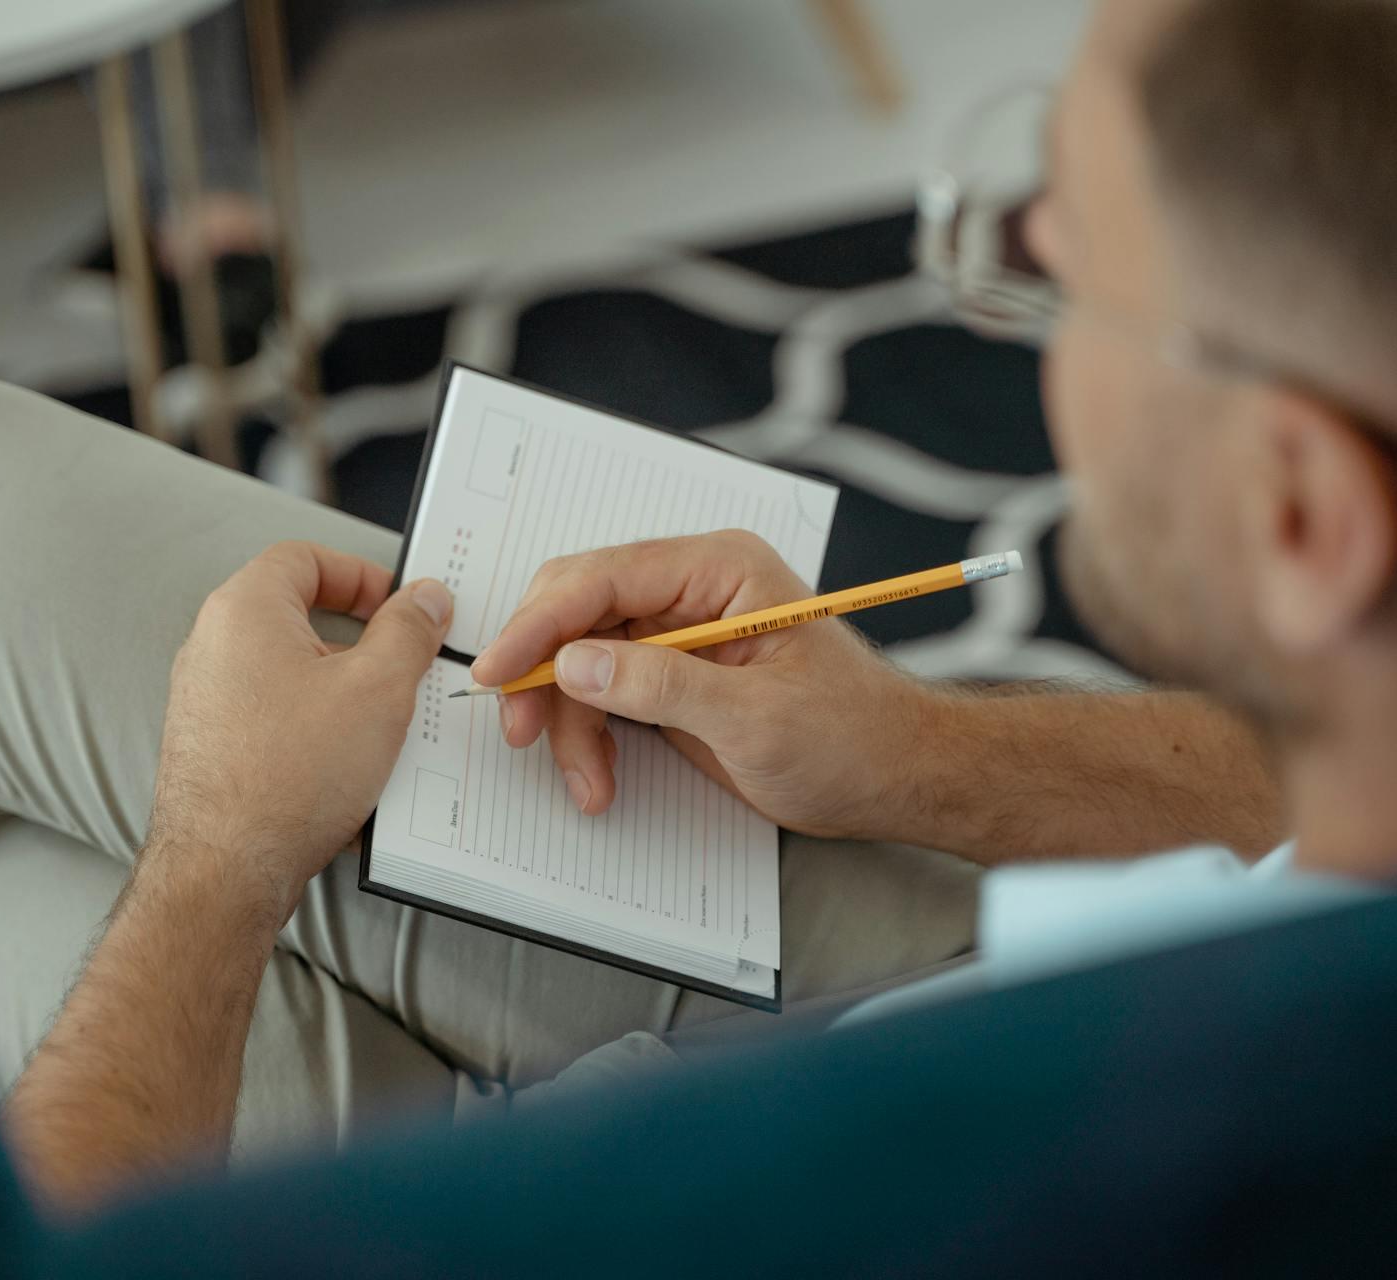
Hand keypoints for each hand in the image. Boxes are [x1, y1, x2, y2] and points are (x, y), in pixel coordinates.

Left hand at [143, 542, 451, 921]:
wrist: (226, 871)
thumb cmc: (290, 776)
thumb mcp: (378, 689)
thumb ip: (408, 632)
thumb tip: (424, 599)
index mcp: (244, 610)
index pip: (304, 558)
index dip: (360, 574)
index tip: (399, 606)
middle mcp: (212, 647)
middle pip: (297, 615)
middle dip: (360, 639)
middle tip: (405, 665)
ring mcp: (205, 700)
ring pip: (289, 672)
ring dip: (342, 690)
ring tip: (384, 726)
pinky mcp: (210, 747)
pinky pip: (274, 719)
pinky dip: (315, 729)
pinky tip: (349, 767)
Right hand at [469, 530, 928, 839]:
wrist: (896, 778)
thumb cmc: (853, 738)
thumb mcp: (756, 719)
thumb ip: (661, 684)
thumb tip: (574, 663)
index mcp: (720, 570)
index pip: (603, 577)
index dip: (540, 624)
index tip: (500, 672)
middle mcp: (694, 589)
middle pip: (580, 612)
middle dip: (545, 675)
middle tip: (523, 732)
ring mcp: (681, 632)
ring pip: (583, 660)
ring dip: (571, 723)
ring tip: (588, 782)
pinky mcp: (675, 676)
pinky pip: (606, 692)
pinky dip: (592, 734)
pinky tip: (600, 775)